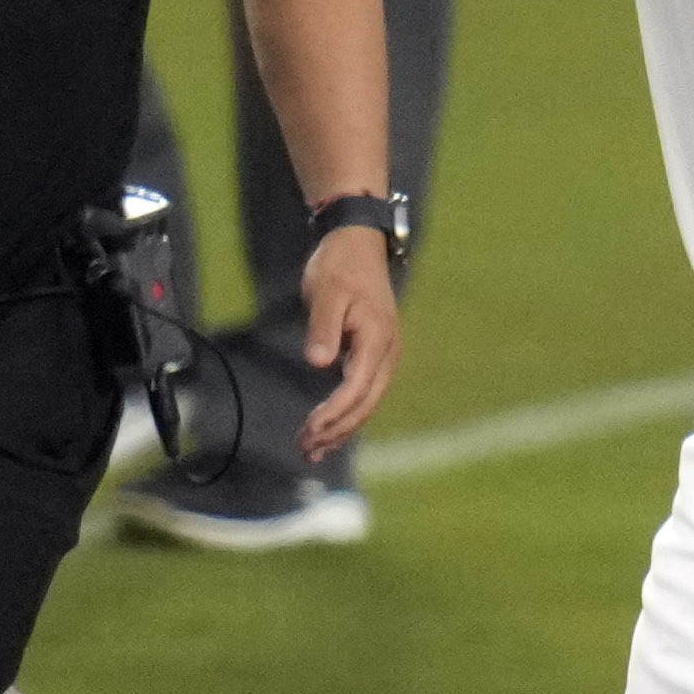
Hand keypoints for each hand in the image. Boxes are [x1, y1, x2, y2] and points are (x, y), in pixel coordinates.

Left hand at [292, 224, 402, 459]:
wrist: (357, 243)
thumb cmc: (340, 266)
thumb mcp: (327, 292)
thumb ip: (323, 327)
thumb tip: (319, 362)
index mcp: (377, 339)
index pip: (356, 388)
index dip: (334, 413)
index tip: (310, 429)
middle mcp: (387, 353)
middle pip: (366, 404)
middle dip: (337, 430)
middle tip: (306, 449)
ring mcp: (384, 355)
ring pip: (367, 403)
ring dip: (342, 429)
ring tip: (313, 450)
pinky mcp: (374, 355)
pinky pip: (363, 393)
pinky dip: (346, 414)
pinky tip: (329, 430)